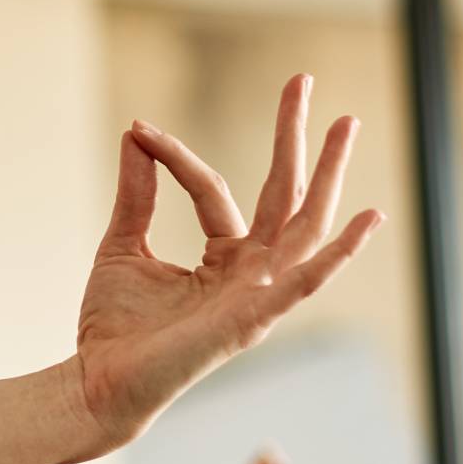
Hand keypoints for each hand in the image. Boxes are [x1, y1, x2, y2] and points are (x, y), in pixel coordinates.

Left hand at [72, 74, 385, 453]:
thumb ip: (138, 194)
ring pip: (304, 226)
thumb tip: (136, 133)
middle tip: (307, 82)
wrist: (95, 382)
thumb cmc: (113, 327)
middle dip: (298, 139)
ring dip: (327, 174)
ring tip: (346, 124)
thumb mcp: (122, 246)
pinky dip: (338, 252)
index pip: (215, 189)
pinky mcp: (252, 321)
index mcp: (223, 258)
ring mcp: (257, 296)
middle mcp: (250, 274)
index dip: (176, 157)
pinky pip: (304, 283)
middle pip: (285, 195)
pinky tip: (367, 218)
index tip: (140, 128)